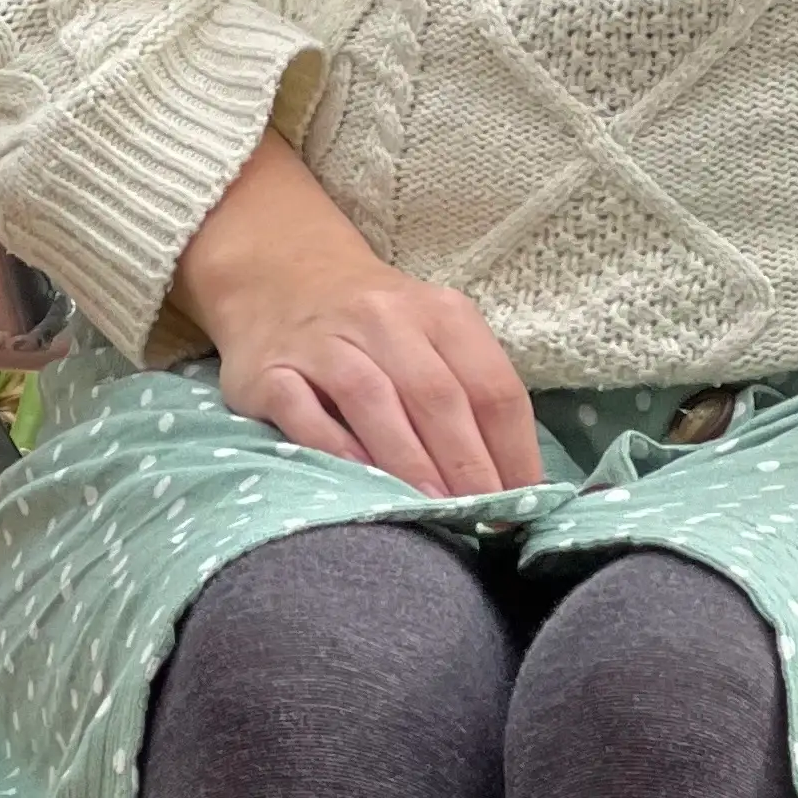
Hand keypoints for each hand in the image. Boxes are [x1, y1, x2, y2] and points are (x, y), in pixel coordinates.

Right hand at [174, 126, 542, 496]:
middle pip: (437, 395)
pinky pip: (305, 413)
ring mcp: (325, 342)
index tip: (526, 504)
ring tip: (436, 513)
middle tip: (485, 521)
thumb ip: (470, 394)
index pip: (493, 385)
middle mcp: (385, 318)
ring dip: (410, 462)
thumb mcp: (434, 336)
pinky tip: (361, 489)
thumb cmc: (378, 327)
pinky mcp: (271, 371)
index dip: (514, 449)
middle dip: (468, 464)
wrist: (283, 276)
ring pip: (373, 401)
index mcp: (441, 313)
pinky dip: (336, 452)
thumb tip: (516, 483)